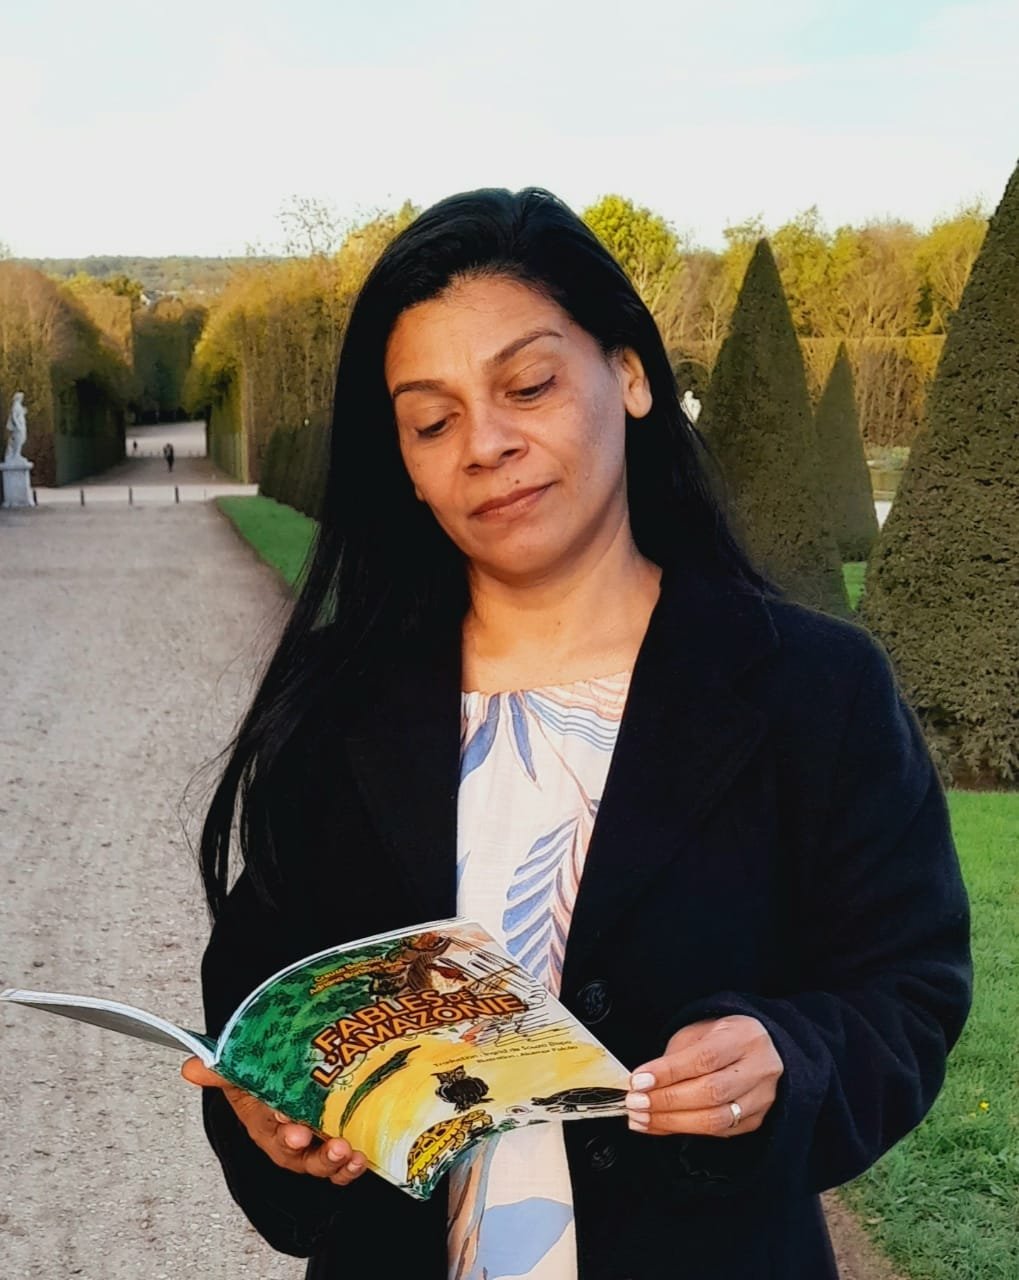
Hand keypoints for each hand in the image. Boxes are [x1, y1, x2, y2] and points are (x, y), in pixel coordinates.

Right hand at [180, 1057, 368, 1185]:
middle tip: (328, 1144)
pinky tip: (361, 1157)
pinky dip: (352, 1165)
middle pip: (300, 1156)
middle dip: (315, 1154)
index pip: (271, 1133)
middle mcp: (289, 1140)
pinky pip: (342, 1163)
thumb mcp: (241, 1071)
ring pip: (322, 1162)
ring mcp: (314, 1143)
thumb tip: (192, 1068)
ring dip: (336, 1161)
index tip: (290, 1122)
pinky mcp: (337, 1141)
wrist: (285, 1069)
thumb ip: (219, 1070)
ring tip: (347, 1151)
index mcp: (264, 1126)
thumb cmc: (262, 1078)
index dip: (282, 1132)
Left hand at [624, 1016, 782, 1137]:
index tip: (639, 1081)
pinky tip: (659, 1125)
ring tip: (641, 1118)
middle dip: (666, 1101)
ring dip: (671, 1122)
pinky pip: (717, 1132)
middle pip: (711, 1092)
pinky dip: (682, 1130)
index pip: (704, 1058)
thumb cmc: (720, 1038)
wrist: (755, 1050)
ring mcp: (761, 1098)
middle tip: (635, 1102)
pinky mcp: (756, 1120)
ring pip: (715, 1119)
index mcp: (744, 1037)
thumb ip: (674, 1057)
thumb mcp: (697, 1033)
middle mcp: (759, 1068)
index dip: (668, 1072)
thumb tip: (642, 1084)